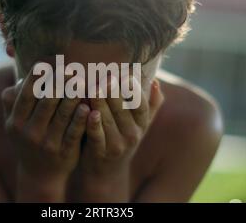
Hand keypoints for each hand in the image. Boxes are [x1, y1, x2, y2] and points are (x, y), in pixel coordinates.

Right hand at [2, 68, 89, 200]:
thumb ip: (16, 97)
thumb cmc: (29, 137)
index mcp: (15, 121)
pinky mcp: (64, 152)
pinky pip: (73, 133)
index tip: (49, 62)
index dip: (38, 77)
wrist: (39, 174)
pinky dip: (80, 120)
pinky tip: (87, 107)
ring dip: (72, 97)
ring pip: (61, 116)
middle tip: (71, 68)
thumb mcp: (16, 121)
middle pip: (45, 102)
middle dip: (59, 83)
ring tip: (82, 82)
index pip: (27, 94)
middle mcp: (28, 132)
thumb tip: (25, 69)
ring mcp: (47, 143)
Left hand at [76, 77, 163, 200]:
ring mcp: (116, 145)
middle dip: (114, 91)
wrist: (107, 172)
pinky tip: (89, 112)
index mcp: (141, 124)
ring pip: (108, 120)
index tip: (125, 73)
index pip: (140, 103)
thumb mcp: (139, 124)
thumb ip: (149, 104)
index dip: (133, 89)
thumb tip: (155, 82)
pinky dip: (94, 124)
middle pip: (123, 109)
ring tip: (93, 87)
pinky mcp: (100, 153)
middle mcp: (132, 134)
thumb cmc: (122, 139)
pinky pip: (97, 136)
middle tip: (106, 76)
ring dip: (100, 103)